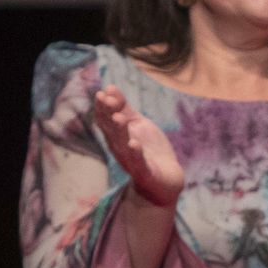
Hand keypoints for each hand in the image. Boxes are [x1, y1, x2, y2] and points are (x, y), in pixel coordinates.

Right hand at [93, 85, 183, 206]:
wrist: (165, 180)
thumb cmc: (148, 150)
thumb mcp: (136, 125)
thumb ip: (123, 108)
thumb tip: (109, 87)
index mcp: (117, 136)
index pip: (105, 120)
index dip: (102, 107)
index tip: (102, 92)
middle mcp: (120, 148)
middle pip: (111, 130)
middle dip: (108, 114)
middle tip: (105, 99)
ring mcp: (132, 161)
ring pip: (123, 144)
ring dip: (119, 131)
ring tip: (118, 117)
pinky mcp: (145, 172)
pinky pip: (139, 162)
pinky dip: (135, 153)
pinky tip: (134, 143)